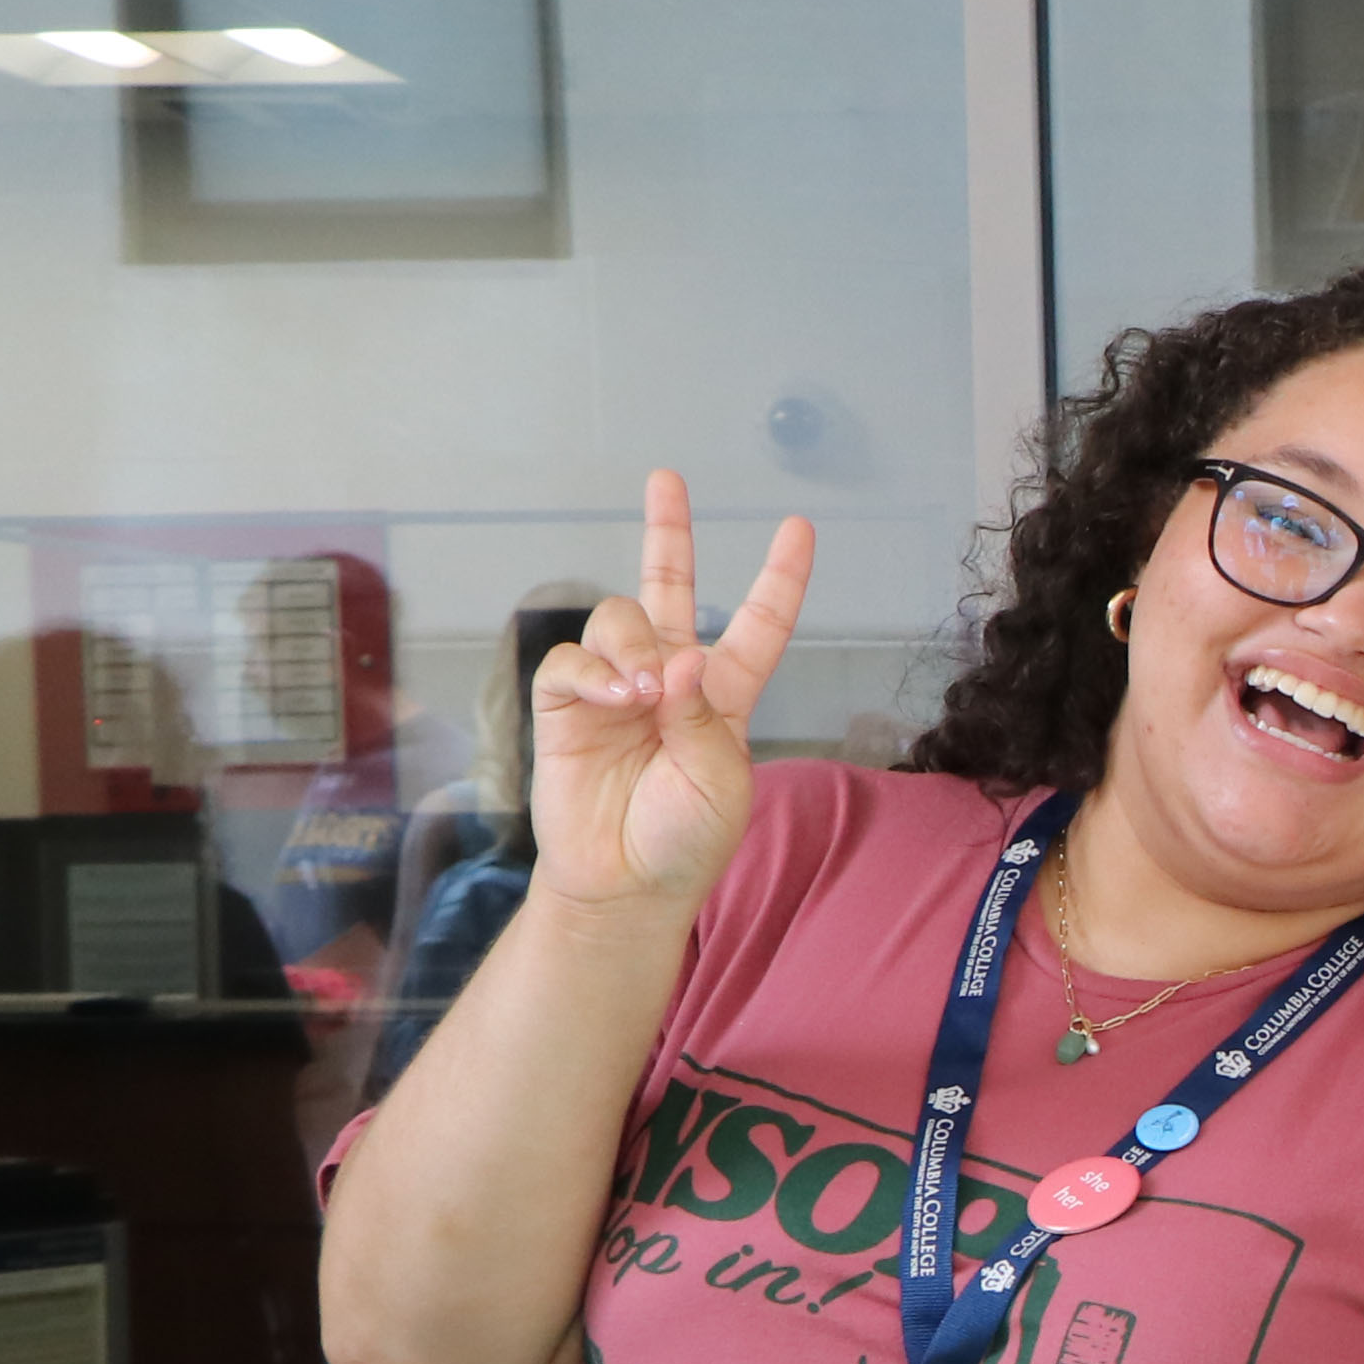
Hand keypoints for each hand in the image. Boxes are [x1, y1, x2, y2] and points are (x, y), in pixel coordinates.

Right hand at [532, 470, 815, 918]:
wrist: (625, 884)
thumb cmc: (685, 839)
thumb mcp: (719, 781)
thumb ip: (703, 717)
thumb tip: (680, 656)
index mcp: (725, 694)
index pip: (757, 624)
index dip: (779, 578)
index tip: (798, 527)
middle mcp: (671, 678)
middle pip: (671, 588)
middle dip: (668, 532)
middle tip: (666, 479)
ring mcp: (616, 687)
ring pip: (620, 618)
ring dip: (634, 644)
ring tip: (644, 695)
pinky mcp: (565, 706)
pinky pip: (572, 660)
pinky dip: (593, 672)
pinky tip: (614, 700)